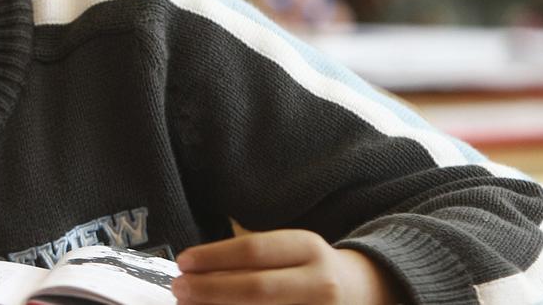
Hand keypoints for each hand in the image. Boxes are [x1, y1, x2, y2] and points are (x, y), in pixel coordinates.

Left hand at [172, 230, 400, 304]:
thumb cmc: (311, 269)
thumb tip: (197, 272)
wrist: (363, 293)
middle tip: (179, 289)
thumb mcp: (289, 251)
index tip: (183, 262)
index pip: (254, 251)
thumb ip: (249, 259)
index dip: (214, 257)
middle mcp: (320, 284)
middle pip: (257, 288)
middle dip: (211, 290)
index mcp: (309, 250)